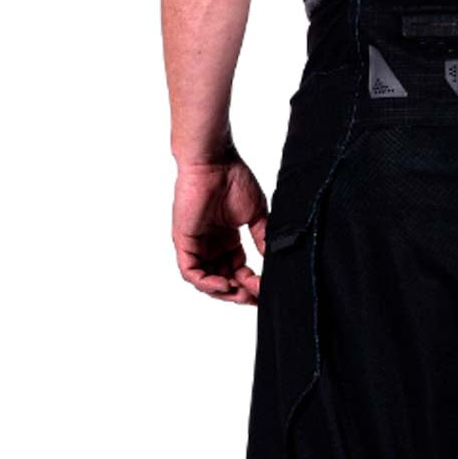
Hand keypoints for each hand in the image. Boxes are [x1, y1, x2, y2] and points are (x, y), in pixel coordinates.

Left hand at [172, 157, 267, 303]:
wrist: (215, 162)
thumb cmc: (233, 180)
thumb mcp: (256, 216)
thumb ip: (262, 239)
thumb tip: (273, 261)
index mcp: (227, 240)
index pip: (238, 272)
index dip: (251, 284)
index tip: (266, 287)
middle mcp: (211, 246)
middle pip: (223, 281)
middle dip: (239, 293)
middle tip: (254, 296)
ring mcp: (197, 245)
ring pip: (206, 282)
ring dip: (224, 292)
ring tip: (240, 292)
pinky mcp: (184, 242)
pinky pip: (191, 273)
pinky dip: (207, 284)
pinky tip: (224, 284)